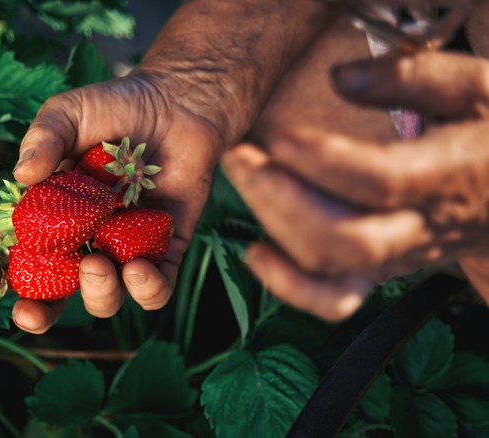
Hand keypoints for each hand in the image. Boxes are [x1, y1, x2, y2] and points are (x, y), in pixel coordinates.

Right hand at [0, 74, 225, 332]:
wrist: (178, 102)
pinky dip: (146, 289)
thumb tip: (22, 174)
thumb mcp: (69, 112)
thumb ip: (44, 138)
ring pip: (103, 297)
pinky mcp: (164, 252)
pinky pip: (155, 289)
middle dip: (36, 313)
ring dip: (96, 293)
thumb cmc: (115, 106)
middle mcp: (80, 240)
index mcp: (46, 213)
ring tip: (98, 264)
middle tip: (29, 315)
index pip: (8, 250)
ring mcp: (121, 250)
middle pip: (52, 293)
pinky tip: (139, 268)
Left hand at [222, 50, 488, 320]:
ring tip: (243, 176)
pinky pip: (334, 299)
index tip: (278, 136)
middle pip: (346, 238)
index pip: (381, 182)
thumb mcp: (476, 87)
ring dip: (274, 226)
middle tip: (242, 156)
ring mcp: (398, 256)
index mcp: (450, 176)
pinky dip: (289, 286)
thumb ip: (411, 77)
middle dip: (280, 200)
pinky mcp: (379, 270)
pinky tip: (256, 254)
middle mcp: (422, 228)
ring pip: (332, 267)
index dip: (323, 164)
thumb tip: (340, 77)